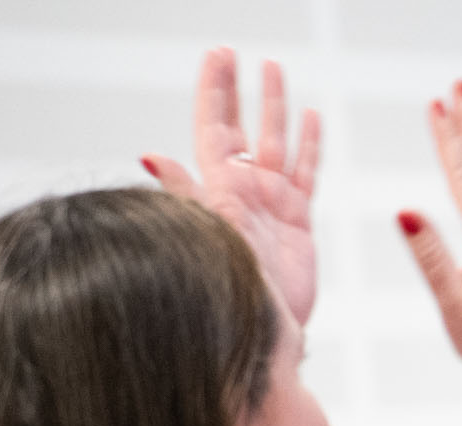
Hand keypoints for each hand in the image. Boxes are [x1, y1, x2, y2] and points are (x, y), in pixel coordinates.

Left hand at [143, 49, 321, 325]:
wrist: (262, 335)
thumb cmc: (227, 293)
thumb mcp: (204, 236)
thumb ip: (184, 192)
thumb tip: (149, 154)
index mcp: (220, 188)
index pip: (214, 124)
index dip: (216, 89)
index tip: (220, 55)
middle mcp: (244, 189)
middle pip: (243, 125)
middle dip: (241, 89)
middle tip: (240, 54)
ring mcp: (271, 203)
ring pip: (277, 141)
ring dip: (276, 107)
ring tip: (275, 71)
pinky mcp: (297, 222)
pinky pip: (306, 173)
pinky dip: (310, 145)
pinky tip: (312, 118)